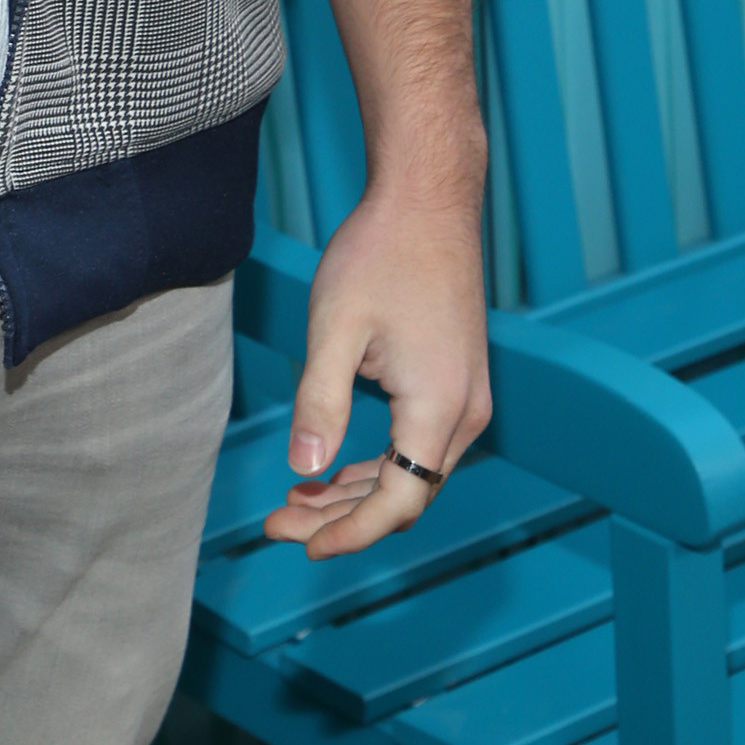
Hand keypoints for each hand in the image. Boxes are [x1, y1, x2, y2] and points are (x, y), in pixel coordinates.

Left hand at [262, 179, 489, 557]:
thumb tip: (303, 467)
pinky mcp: (457, 380)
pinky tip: (331, 465)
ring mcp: (467, 397)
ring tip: (294, 499)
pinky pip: (418, 444)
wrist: (428, 198)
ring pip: (412, 472)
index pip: (399, 501)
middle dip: (341, 517)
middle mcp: (465, 413)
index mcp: (439, 407)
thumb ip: (320, 400)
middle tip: (278, 524)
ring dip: (355, 493)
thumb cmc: (380, 252)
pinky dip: (375, 463)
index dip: (351, 532)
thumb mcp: (336, 325)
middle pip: (406, 495)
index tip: (302, 545)